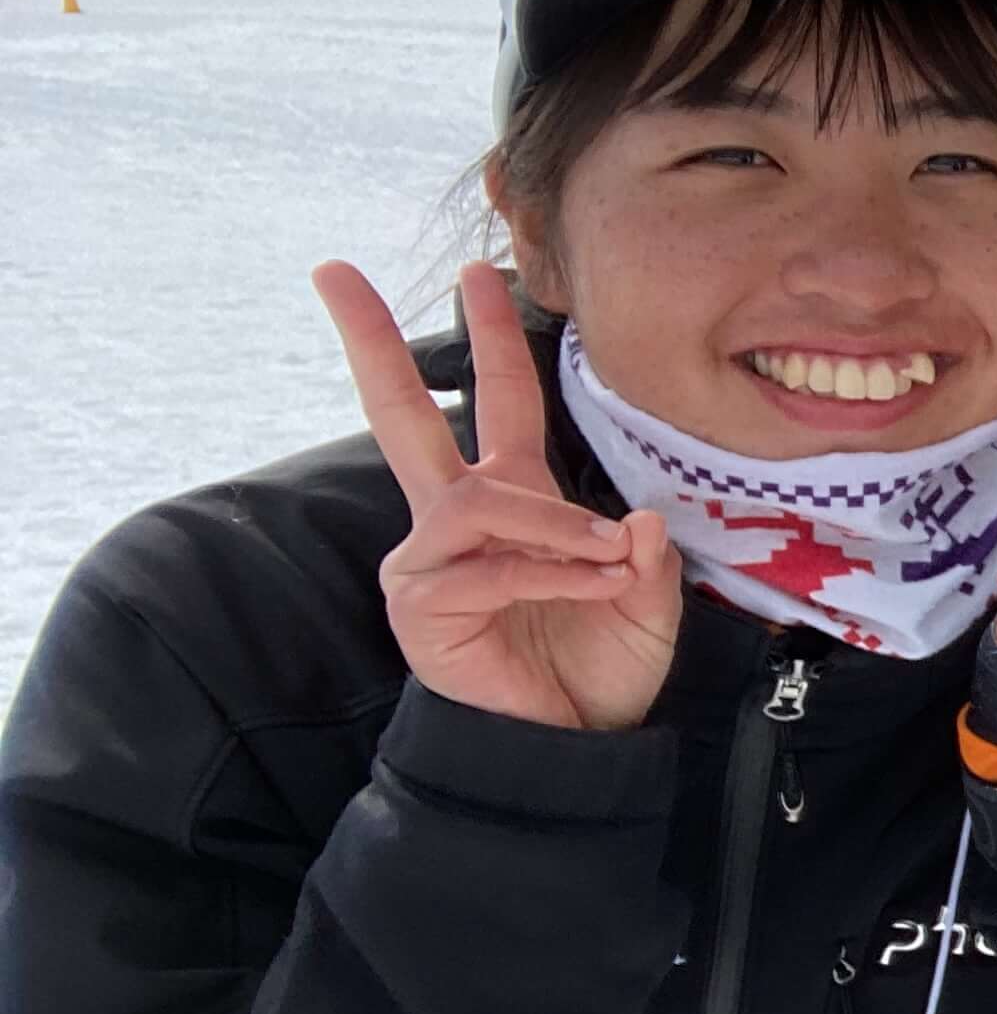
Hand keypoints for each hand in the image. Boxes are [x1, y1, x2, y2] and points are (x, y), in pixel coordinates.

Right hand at [316, 258, 680, 733]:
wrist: (569, 745)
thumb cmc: (597, 668)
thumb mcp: (645, 602)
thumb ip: (645, 558)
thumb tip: (638, 516)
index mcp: (510, 500)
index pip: (497, 402)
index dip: (490, 337)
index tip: (481, 268)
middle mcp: (457, 518)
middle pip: (401, 414)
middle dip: (371, 341)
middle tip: (335, 271)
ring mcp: (429, 559)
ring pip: (478, 501)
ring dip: (553, 523)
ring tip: (607, 556)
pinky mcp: (420, 603)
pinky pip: (487, 564)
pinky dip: (550, 571)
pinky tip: (588, 588)